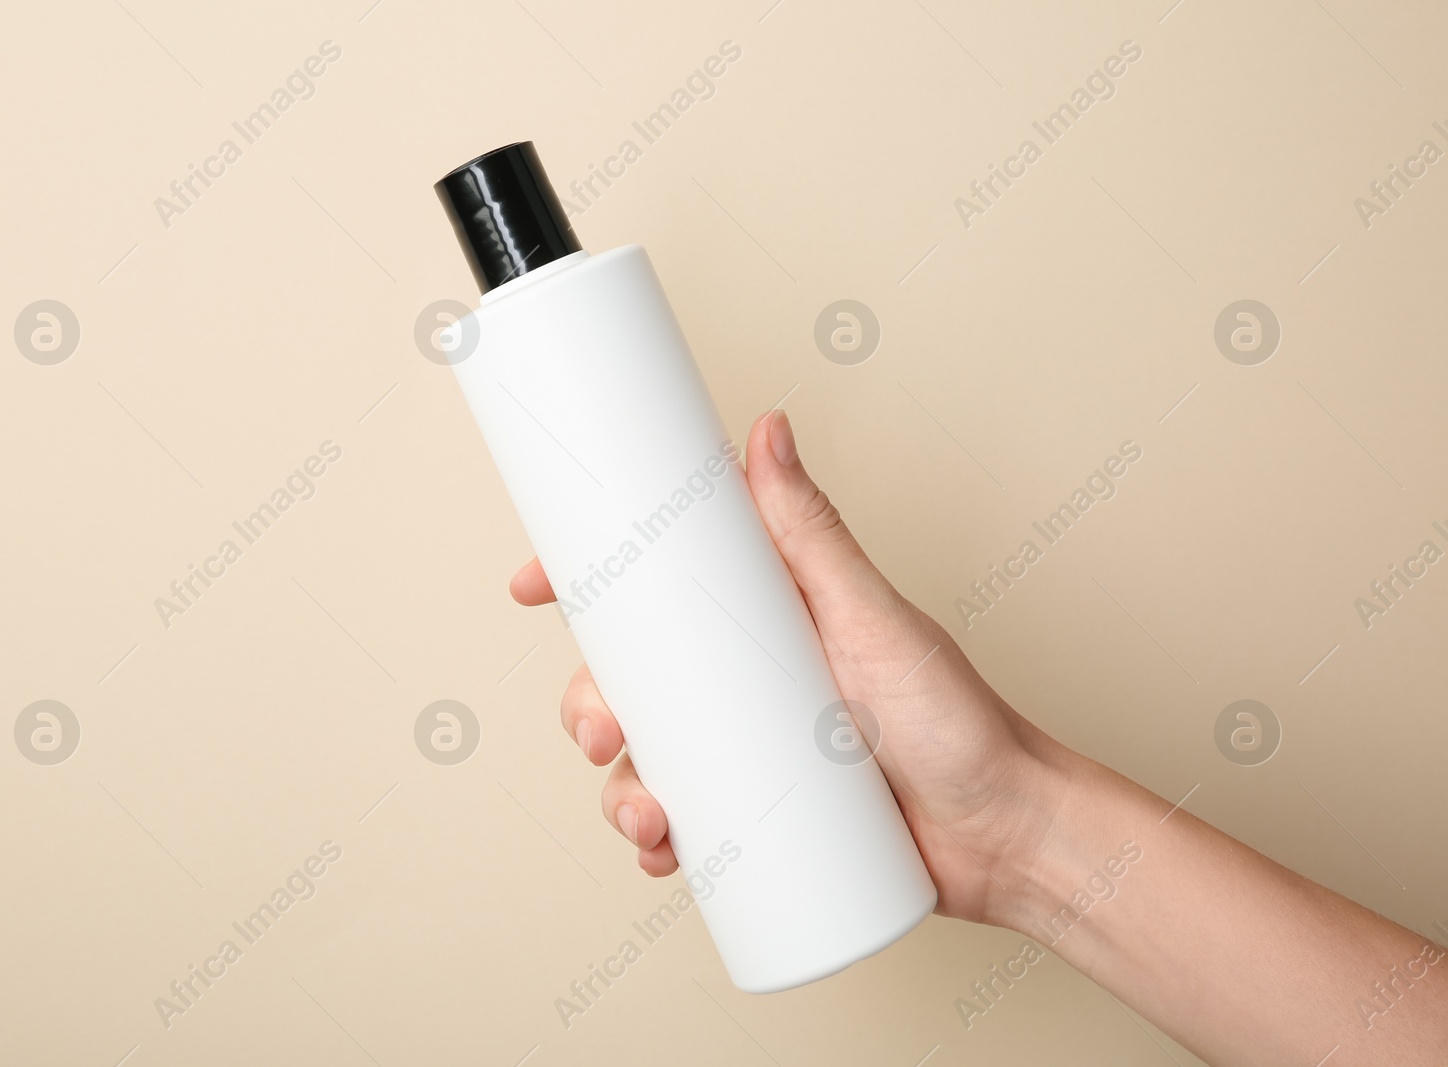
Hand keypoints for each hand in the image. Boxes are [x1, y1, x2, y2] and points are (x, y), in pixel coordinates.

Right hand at [509, 409, 1071, 926]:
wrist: (1007, 837)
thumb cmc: (959, 718)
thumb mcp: (873, 619)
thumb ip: (815, 533)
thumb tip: (769, 431)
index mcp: (764, 615)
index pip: (659, 583)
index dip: (584, 582)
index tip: (533, 584)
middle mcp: (747, 678)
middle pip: (631, 678)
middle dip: (589, 706)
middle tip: (602, 732)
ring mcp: (750, 750)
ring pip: (645, 758)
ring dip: (620, 790)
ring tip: (649, 816)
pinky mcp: (759, 817)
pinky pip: (683, 824)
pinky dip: (655, 841)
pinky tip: (661, 855)